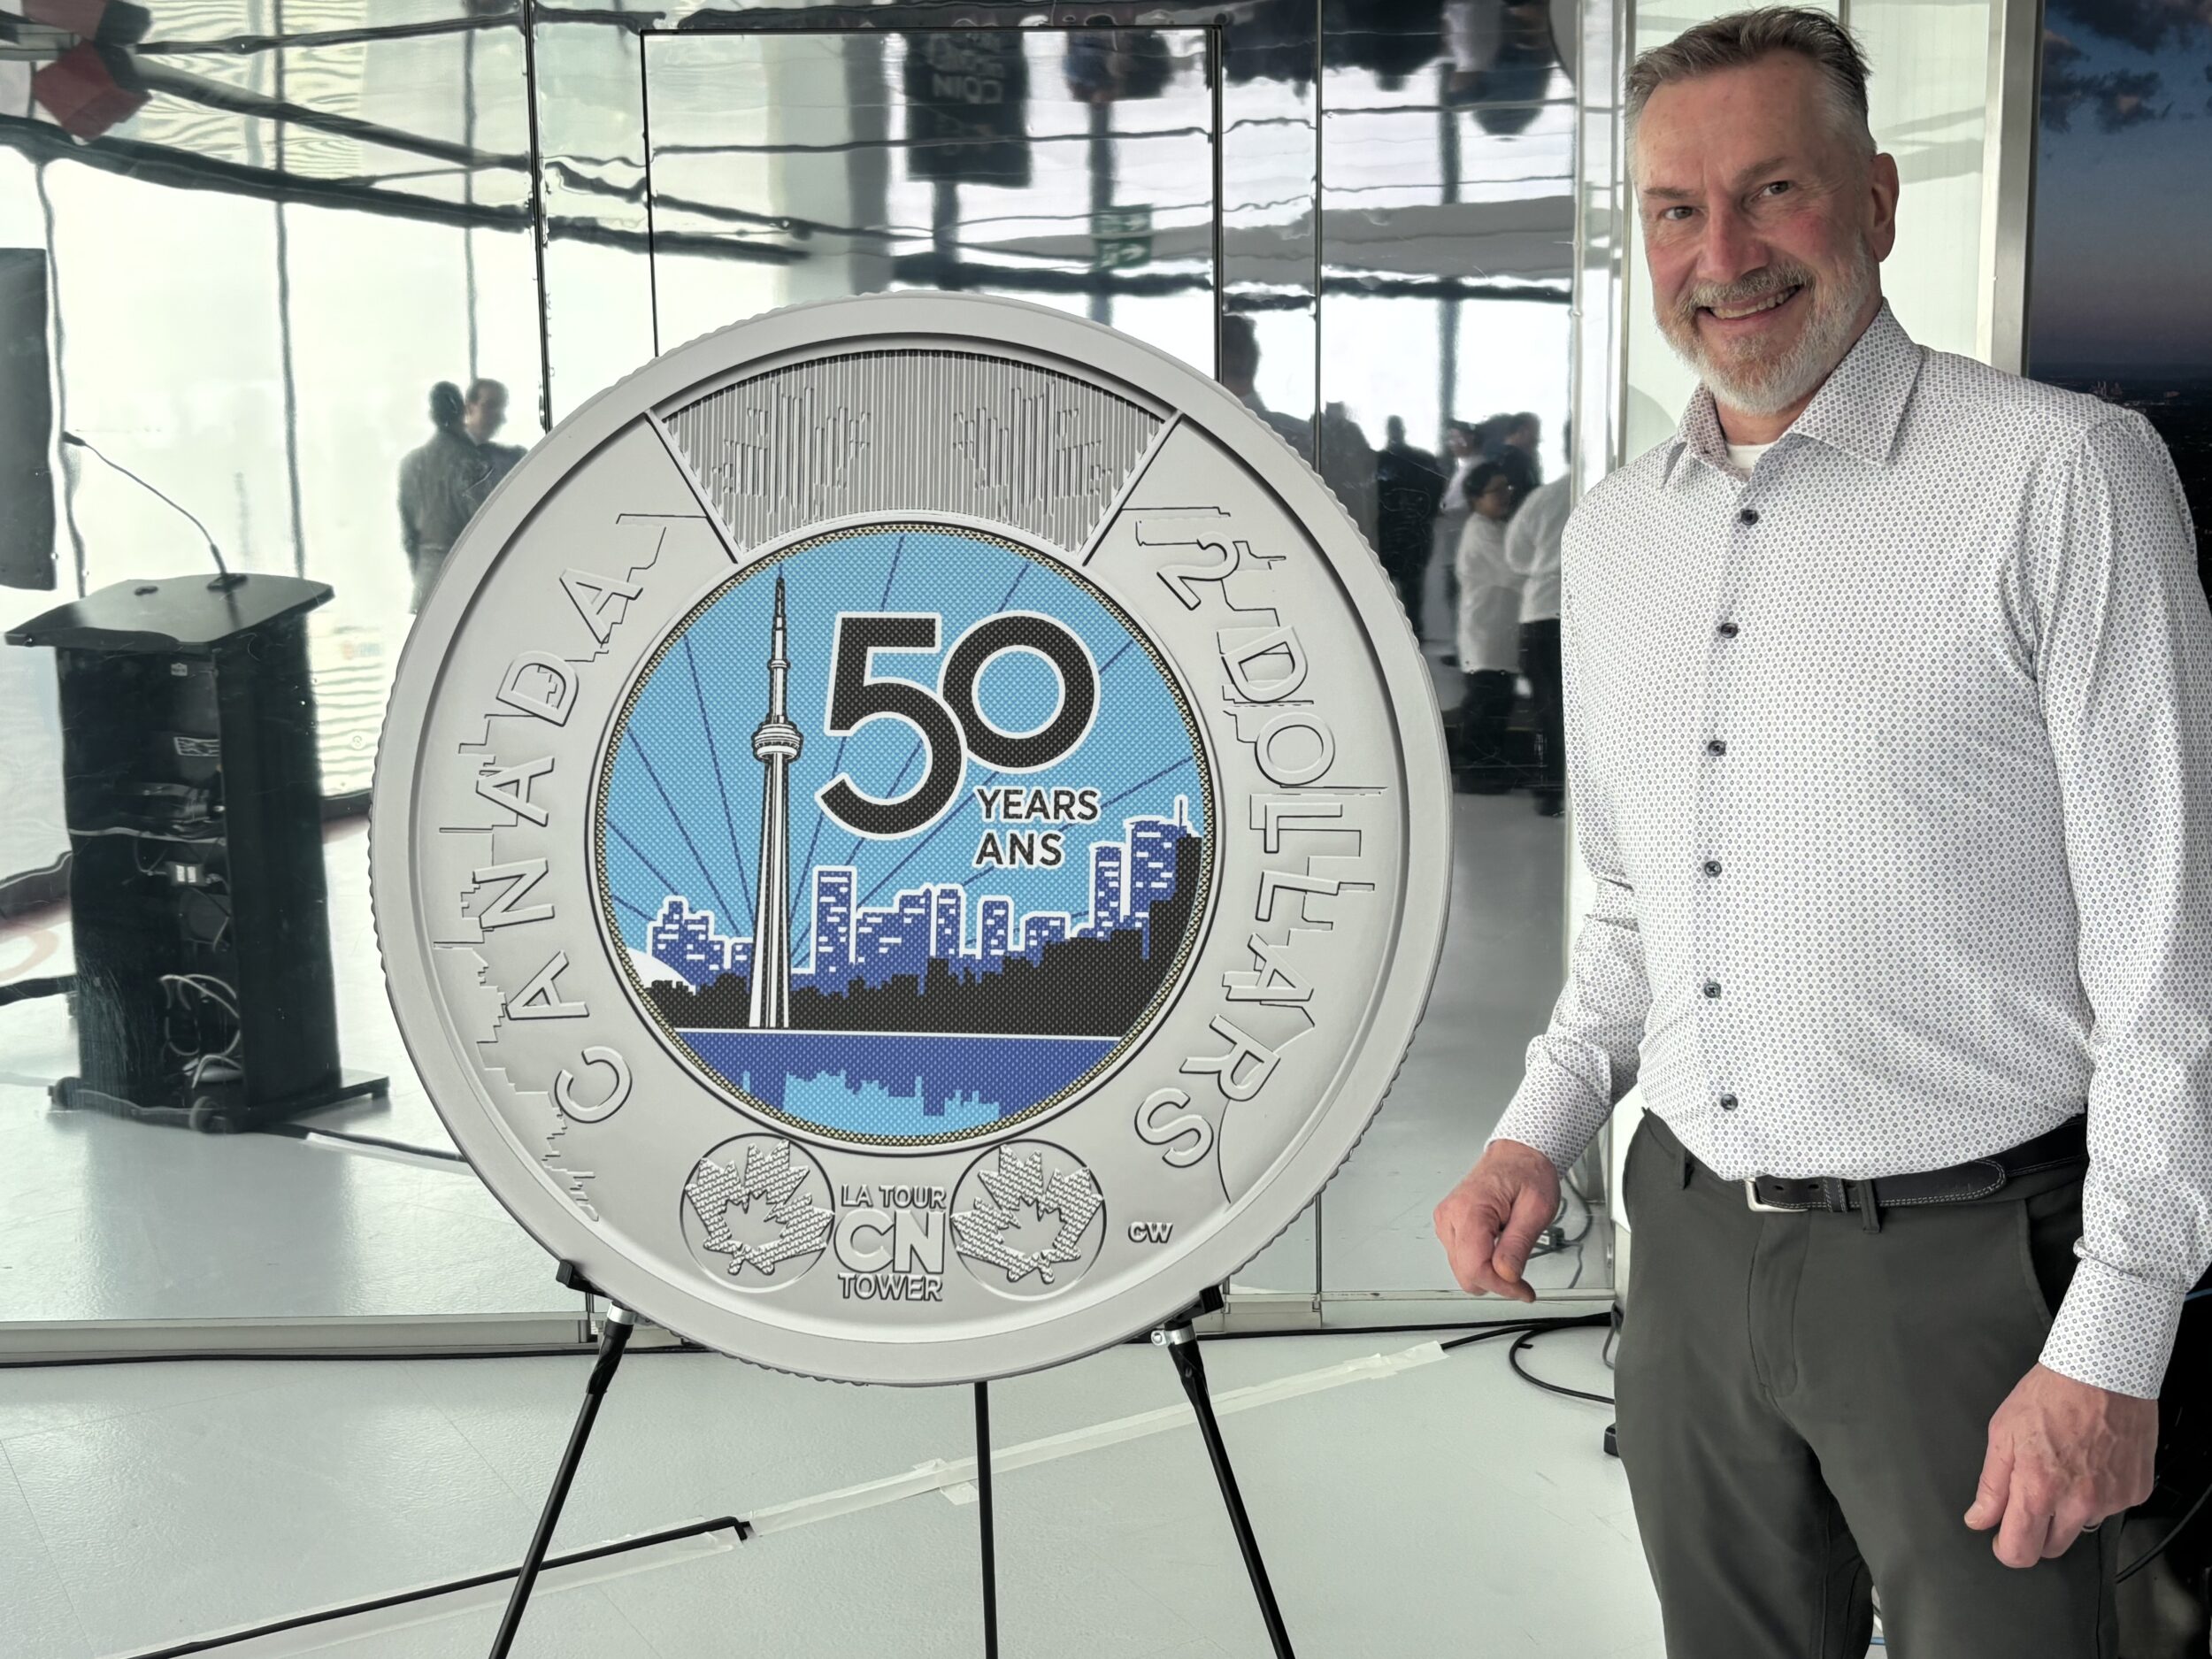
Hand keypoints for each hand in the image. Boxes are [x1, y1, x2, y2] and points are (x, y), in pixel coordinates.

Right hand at [1433, 1140, 1560, 1303]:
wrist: (1517, 1155)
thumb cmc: (1527, 1173)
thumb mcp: (1536, 1208)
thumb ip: (1519, 1244)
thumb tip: (1506, 1275)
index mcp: (1470, 1210)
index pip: (1475, 1268)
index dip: (1502, 1286)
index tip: (1523, 1291)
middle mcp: (1451, 1216)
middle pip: (1466, 1274)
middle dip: (1496, 1282)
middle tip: (1522, 1278)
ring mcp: (1446, 1221)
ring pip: (1463, 1271)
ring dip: (1489, 1272)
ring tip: (1510, 1252)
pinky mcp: (1449, 1225)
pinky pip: (1462, 1259)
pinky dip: (1482, 1262)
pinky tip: (1498, 1248)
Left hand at [1964, 1363, 2157, 1566]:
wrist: (2103, 1373)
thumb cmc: (2050, 1396)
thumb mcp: (2003, 1433)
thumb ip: (1991, 1484)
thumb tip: (1979, 1518)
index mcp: (2039, 1490)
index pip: (2020, 1552)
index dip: (2007, 1549)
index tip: (2002, 1538)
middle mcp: (2078, 1503)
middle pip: (2052, 1548)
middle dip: (2036, 1531)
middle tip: (2032, 1496)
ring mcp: (2111, 1500)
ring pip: (2081, 1527)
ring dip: (2069, 1511)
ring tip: (2065, 1468)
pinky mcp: (2135, 1493)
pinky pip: (2111, 1508)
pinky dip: (2099, 1494)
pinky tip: (2091, 1463)